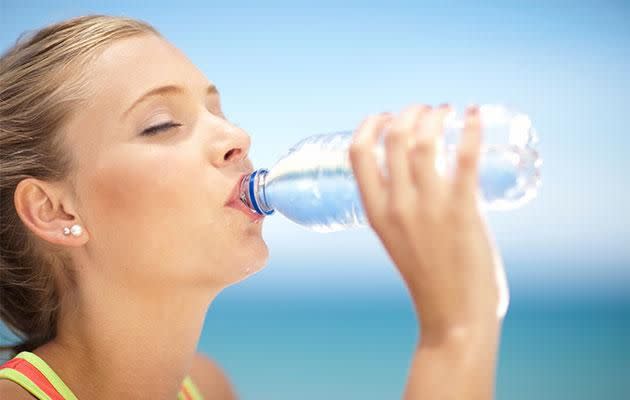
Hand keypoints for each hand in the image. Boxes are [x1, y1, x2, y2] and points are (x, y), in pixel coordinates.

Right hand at [349, 105, 508, 340]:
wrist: (453, 317)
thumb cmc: (429, 279)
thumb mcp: (398, 239)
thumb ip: (403, 209)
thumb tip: (425, 177)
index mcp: (375, 212)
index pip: (359, 154)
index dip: (370, 125)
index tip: (385, 115)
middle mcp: (397, 205)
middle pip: (394, 137)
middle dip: (409, 112)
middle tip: (425, 109)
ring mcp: (430, 207)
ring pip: (425, 140)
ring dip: (436, 115)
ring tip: (447, 110)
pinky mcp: (463, 211)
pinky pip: (466, 157)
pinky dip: (471, 129)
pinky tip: (474, 113)